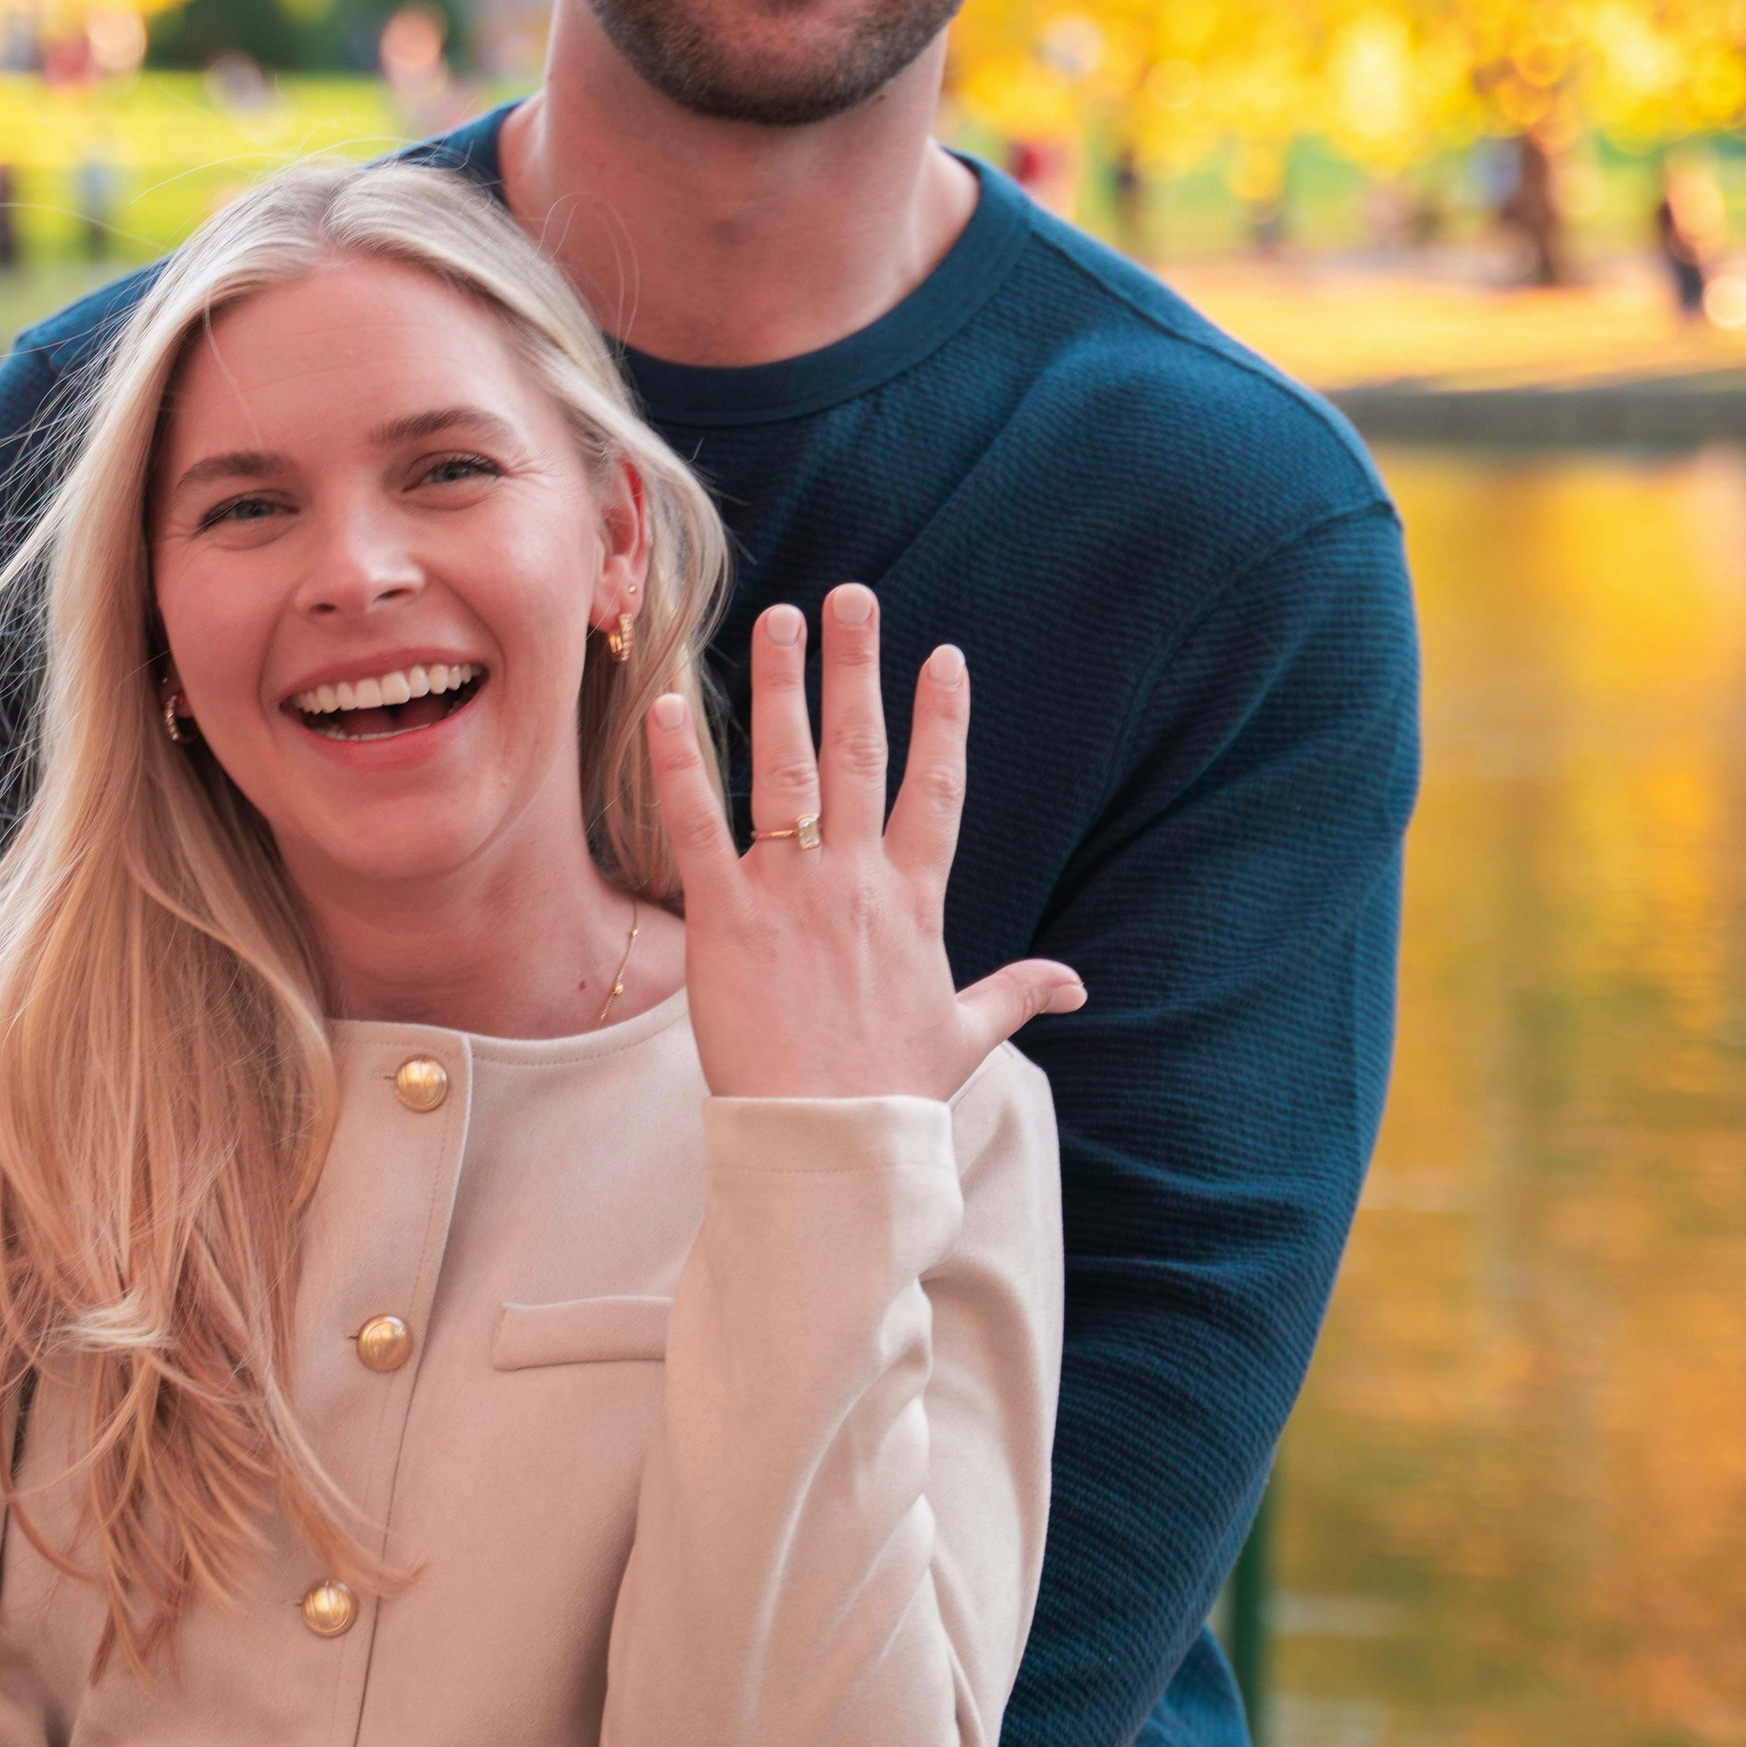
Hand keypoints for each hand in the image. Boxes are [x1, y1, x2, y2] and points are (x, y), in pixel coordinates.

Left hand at [647, 586, 1082, 1101]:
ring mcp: (792, 896)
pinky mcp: (726, 922)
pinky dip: (682, 765)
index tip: (942, 656)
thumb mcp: (964, 1036)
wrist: (832, 1148)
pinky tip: (670, 705)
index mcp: (914, 902)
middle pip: (860, 754)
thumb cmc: (893, 1097)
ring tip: (781, 617)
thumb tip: (1076, 983)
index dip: (941, 720)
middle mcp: (858, 883)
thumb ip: (1015, 993)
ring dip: (784, 688)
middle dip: (857, 670)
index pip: (934, 789)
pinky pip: (699, 827)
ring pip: (788, 770)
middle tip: (852, 598)